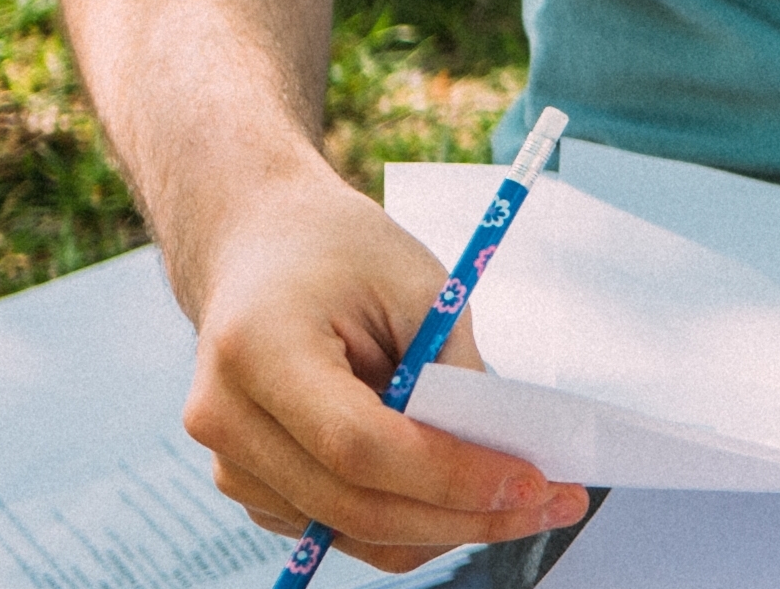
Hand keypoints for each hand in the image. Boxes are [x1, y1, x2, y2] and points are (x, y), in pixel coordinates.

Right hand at [170, 177, 586, 568]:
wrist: (258, 248)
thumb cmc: (341, 254)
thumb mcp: (416, 284)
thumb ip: (451, 373)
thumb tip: (500, 460)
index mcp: (255, 349)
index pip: (357, 444)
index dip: (449, 475)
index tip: (532, 480)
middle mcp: (225, 418)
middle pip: (356, 506)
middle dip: (465, 517)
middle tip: (553, 503)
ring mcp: (229, 462)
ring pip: (352, 531)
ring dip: (445, 528)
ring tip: (525, 500)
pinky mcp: (251, 487)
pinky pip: (340, 528)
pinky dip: (409, 522)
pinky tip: (462, 492)